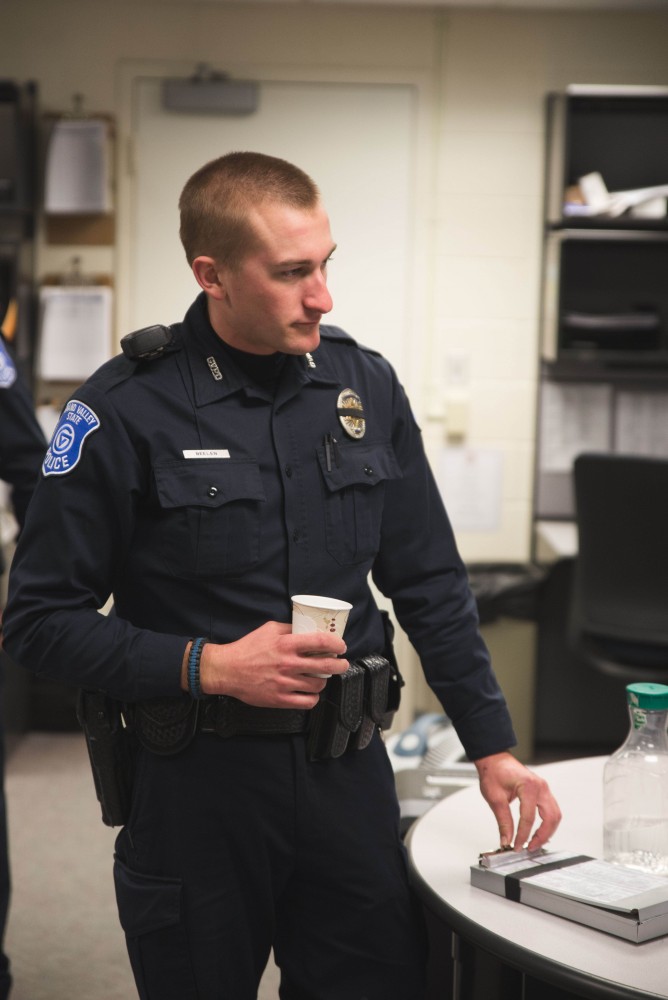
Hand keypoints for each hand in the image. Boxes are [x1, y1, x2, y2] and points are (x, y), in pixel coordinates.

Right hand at [193, 621, 348, 708]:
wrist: (227, 670)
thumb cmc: (247, 648)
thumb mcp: (269, 629)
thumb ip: (289, 628)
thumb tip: (308, 628)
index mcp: (286, 644)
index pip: (320, 642)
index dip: (336, 644)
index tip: (341, 646)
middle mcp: (288, 664)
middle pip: (325, 666)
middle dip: (340, 665)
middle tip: (341, 663)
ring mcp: (285, 683)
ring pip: (318, 685)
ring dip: (324, 681)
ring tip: (322, 678)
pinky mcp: (280, 699)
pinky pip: (307, 702)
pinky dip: (313, 698)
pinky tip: (311, 692)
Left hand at [474, 751, 561, 851]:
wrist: (495, 759)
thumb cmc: (494, 772)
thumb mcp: (495, 798)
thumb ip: (503, 821)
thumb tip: (507, 839)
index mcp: (528, 786)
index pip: (529, 818)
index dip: (523, 835)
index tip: (517, 846)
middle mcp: (540, 786)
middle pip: (551, 817)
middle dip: (542, 836)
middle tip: (530, 847)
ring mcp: (544, 788)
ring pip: (555, 815)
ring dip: (547, 831)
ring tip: (534, 842)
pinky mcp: (543, 791)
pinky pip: (552, 810)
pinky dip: (548, 823)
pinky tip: (538, 831)